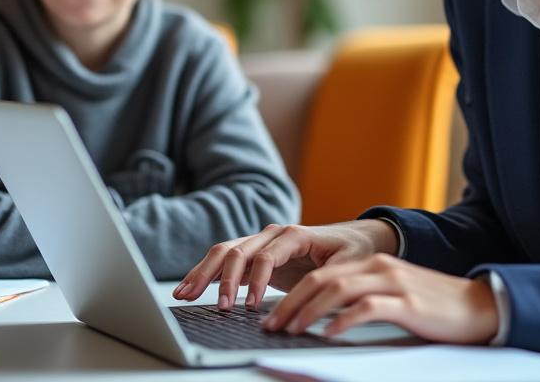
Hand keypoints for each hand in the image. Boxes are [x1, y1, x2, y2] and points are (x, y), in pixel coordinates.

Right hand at [173, 220, 397, 309]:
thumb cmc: (352, 250)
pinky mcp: (254, 254)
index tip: (247, 306)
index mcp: (294, 234)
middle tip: (217, 306)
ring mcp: (260, 242)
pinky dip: (206, 273)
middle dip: (222, 279)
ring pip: (225, 253)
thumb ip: (329, 279)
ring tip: (185, 294)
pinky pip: (225, 261)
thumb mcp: (349, 264)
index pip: (266, 257)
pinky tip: (188, 288)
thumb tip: (312, 300)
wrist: (354, 239)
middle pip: (238, 250)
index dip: (255, 281)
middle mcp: (272, 234)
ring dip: (204, 273)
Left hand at [261, 254, 499, 343]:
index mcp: (372, 264)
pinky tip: (326, 333)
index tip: (274, 315)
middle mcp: (379, 268)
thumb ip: (361, 298)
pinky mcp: (406, 303)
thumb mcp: (392, 295)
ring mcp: (393, 283)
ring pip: (337, 290)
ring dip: (308, 311)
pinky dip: (341, 321)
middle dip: (291, 303)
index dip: (292, 294)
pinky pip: (366, 308)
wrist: (477, 307)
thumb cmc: (432, 307)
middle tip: (272, 325)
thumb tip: (323, 316)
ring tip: (291, 329)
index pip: (321, 274)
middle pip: (322, 280)